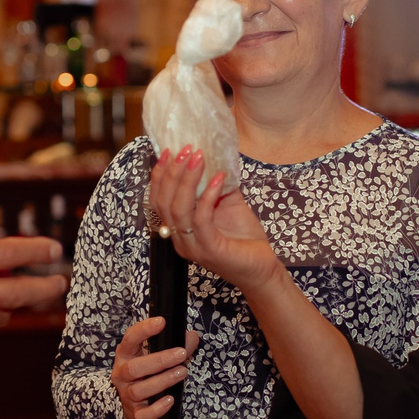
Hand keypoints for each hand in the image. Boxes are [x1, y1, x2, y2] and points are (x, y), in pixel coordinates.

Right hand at [111, 314, 195, 418]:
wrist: (128, 407)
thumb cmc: (144, 375)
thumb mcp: (153, 357)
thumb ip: (173, 346)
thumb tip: (193, 337)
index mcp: (126, 355)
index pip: (130, 339)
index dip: (144, 329)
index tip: (161, 322)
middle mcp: (122, 374)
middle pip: (135, 367)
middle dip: (160, 360)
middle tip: (181, 354)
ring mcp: (127, 395)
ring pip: (140, 389)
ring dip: (163, 380)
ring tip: (182, 372)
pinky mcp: (135, 415)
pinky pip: (144, 414)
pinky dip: (157, 408)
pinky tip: (170, 400)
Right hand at [150, 147, 279, 292]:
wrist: (261, 268)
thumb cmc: (243, 238)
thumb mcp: (227, 204)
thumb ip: (215, 184)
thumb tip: (214, 154)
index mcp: (178, 229)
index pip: (157, 200)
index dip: (160, 175)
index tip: (169, 151)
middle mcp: (179, 239)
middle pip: (163, 203)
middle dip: (172, 173)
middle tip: (185, 150)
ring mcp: (192, 246)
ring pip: (178, 210)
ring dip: (187, 180)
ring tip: (199, 158)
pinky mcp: (209, 250)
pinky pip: (201, 219)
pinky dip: (207, 196)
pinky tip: (218, 179)